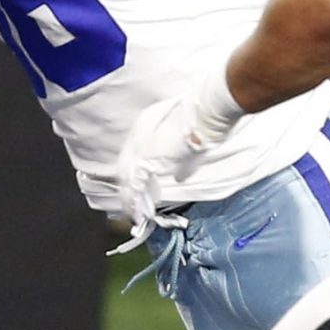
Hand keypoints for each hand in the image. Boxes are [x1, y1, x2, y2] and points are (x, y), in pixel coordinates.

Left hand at [112, 69, 245, 238]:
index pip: (133, 156)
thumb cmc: (200, 121)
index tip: (137, 186)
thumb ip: (182, 163)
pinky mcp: (145, 161)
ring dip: (131, 199)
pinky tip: (136, 213)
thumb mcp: (189, 144)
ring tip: (134, 215)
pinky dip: (135, 202)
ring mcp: (139, 150)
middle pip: (126, 169)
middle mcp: (137, 138)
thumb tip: (179, 177)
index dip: (134, 173)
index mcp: (145, 128)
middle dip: (128, 189)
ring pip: (128, 181)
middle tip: (130, 205)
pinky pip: (135, 187)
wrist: (203, 114)